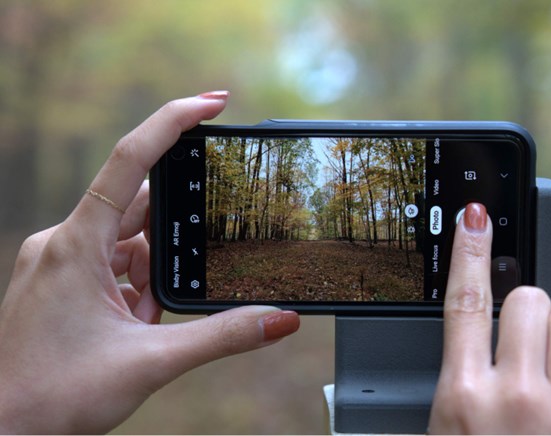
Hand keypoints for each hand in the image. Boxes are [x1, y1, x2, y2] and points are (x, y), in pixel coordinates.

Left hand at [0, 92, 299, 433]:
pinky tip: (137, 323)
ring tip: (147, 322)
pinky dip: (137, 287)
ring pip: (128, 244)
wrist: (4, 432)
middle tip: (180, 277)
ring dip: (153, 274)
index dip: (172, 122)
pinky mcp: (64, 282)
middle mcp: (65, 244)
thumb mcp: (152, 363)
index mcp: (76, 246)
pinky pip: (114, 267)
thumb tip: (281, 319)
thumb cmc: (54, 397)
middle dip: (173, 240)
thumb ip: (222, 337)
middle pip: (137, 210)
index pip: (130, 161)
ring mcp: (63, 263)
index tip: (213, 102)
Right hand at [429, 203, 550, 433]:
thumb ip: (459, 390)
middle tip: (521, 348)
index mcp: (463, 395)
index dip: (469, 252)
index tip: (474, 217)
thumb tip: (475, 359)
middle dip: (528, 313)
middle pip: (531, 299)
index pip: (466, 302)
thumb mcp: (442, 430)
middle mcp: (515, 399)